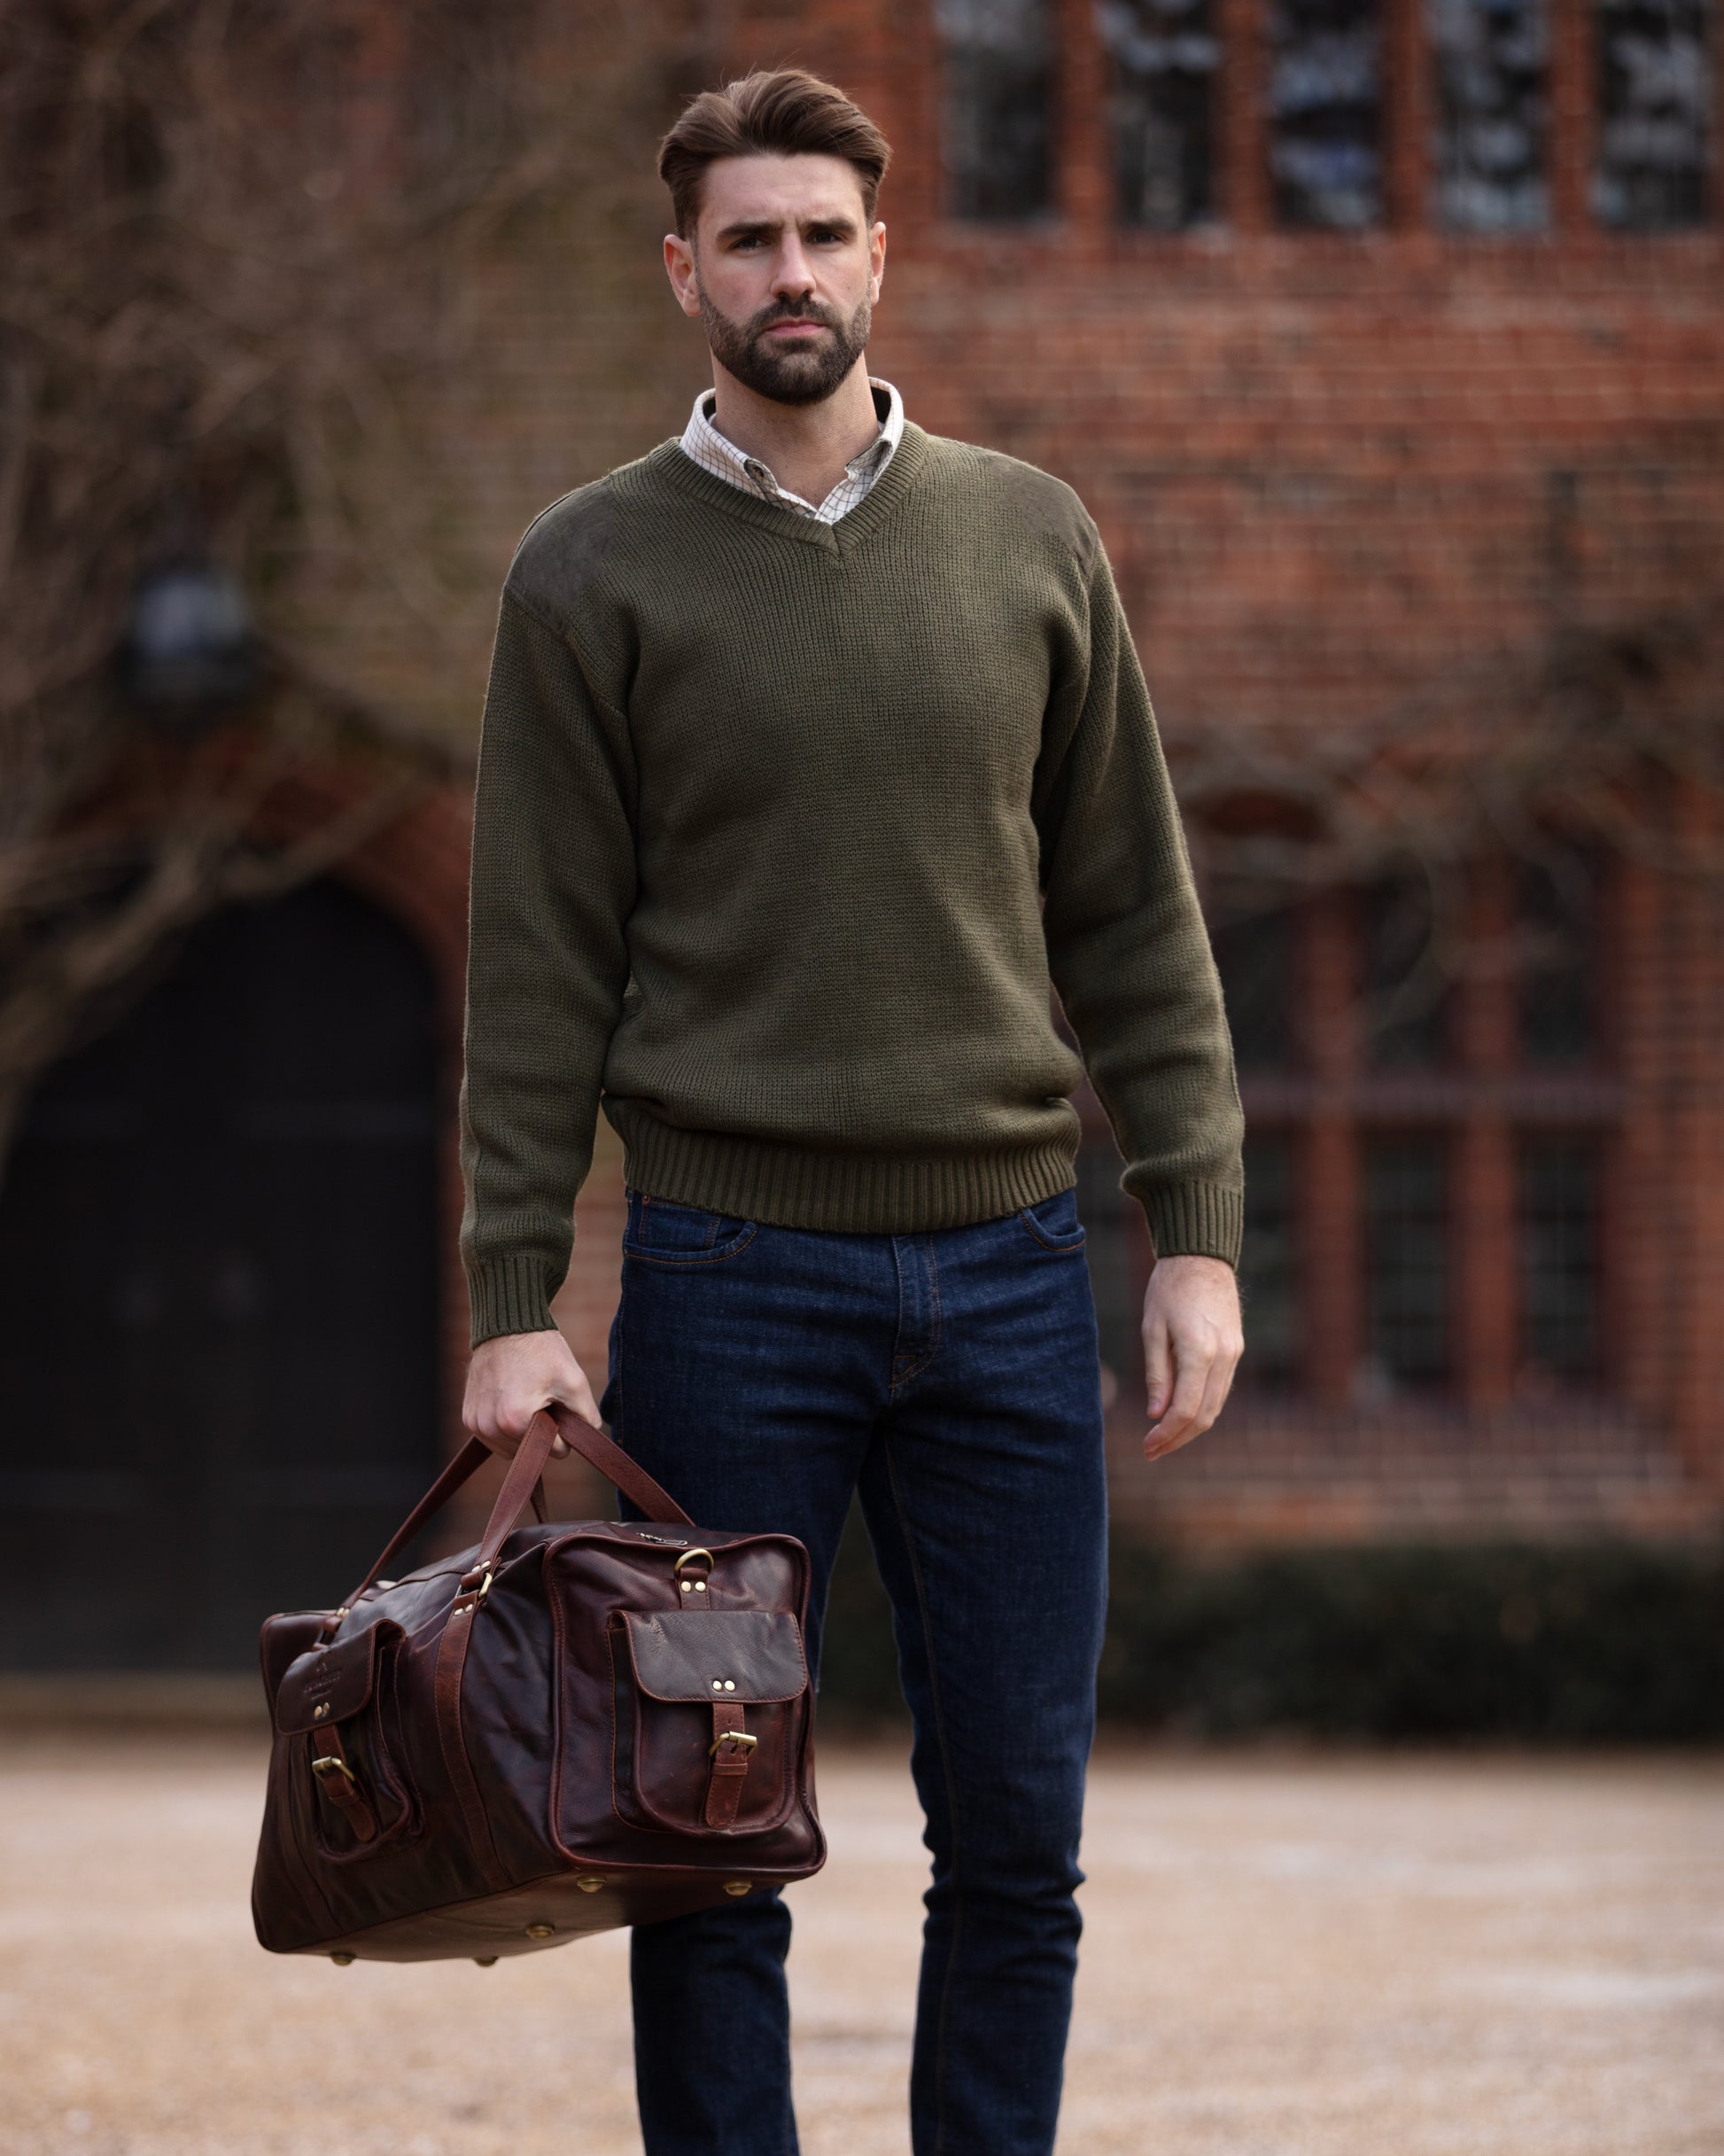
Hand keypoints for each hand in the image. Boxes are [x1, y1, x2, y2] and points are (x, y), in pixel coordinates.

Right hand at [462, 1327, 601, 1460]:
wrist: (507, 1326)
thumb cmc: (542, 1352)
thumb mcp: (575, 1382)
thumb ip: (587, 1418)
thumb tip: (587, 1441)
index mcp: (515, 1421)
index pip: (556, 1451)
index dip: (565, 1429)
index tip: (558, 1402)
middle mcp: (490, 1427)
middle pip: (533, 1451)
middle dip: (543, 1430)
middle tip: (543, 1397)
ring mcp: (476, 1424)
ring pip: (513, 1450)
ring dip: (524, 1433)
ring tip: (526, 1398)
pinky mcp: (468, 1418)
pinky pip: (495, 1440)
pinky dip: (507, 1429)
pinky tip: (512, 1402)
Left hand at [1141, 1254, 1243, 1461]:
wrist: (1202, 1257)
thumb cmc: (1169, 1288)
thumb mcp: (1152, 1329)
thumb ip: (1156, 1374)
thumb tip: (1156, 1414)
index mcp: (1199, 1350)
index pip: (1185, 1409)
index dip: (1166, 1435)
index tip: (1147, 1446)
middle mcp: (1223, 1356)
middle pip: (1205, 1415)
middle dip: (1178, 1439)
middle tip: (1152, 1451)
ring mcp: (1234, 1354)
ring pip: (1216, 1406)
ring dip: (1191, 1428)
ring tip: (1163, 1439)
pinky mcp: (1237, 1350)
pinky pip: (1221, 1390)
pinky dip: (1203, 1408)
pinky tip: (1181, 1415)